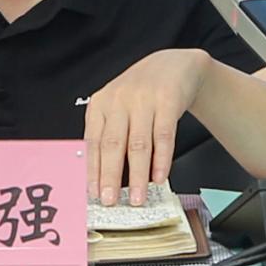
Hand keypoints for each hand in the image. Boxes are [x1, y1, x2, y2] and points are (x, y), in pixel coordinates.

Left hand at [83, 48, 209, 205]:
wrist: (172, 65)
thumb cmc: (140, 93)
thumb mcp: (117, 107)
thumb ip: (108, 136)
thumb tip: (101, 176)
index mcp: (100, 104)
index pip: (92, 142)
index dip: (92, 170)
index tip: (93, 194)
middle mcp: (119, 100)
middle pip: (113, 144)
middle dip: (110, 176)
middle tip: (110, 200)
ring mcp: (143, 100)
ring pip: (139, 144)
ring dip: (137, 175)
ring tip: (137, 197)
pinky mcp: (167, 101)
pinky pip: (164, 135)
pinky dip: (161, 159)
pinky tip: (159, 177)